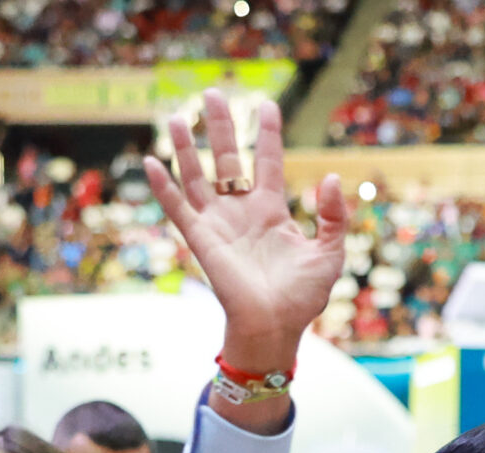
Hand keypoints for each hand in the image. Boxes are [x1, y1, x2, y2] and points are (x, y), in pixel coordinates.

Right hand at [144, 90, 347, 382]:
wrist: (277, 327)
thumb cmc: (304, 297)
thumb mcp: (329, 253)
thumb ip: (333, 216)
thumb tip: (331, 177)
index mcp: (273, 211)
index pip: (268, 161)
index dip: (268, 133)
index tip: (266, 104)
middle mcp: (242, 211)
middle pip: (228, 159)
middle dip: (220, 127)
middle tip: (213, 94)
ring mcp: (219, 223)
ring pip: (198, 176)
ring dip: (186, 147)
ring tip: (174, 115)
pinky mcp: (201, 240)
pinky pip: (178, 208)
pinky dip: (163, 186)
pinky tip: (152, 161)